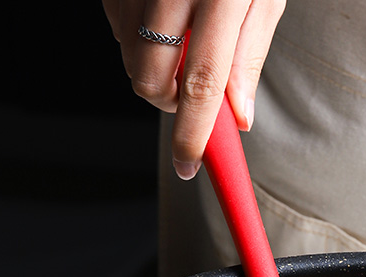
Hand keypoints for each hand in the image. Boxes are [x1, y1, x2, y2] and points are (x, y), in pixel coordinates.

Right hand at [103, 0, 285, 178]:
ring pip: (129, 59)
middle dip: (171, 103)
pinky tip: (162, 22)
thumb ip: (249, 56)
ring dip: (155, 69)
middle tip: (194, 89)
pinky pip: (116, 27)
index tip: (188, 165)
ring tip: (184, 42)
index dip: (193, 135)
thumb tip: (240, 117)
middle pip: (152, 81)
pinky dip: (136, 38)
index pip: (202, 86)